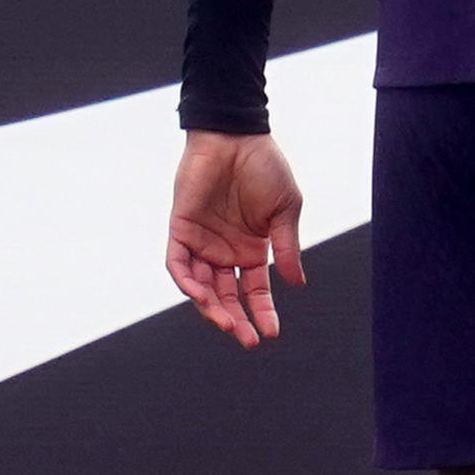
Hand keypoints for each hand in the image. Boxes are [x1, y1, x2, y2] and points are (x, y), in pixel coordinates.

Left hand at [167, 131, 306, 346]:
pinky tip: (202, 296)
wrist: (237, 136)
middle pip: (226, 296)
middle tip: (246, 339)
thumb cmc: (264, 167)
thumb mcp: (285, 211)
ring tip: (227, 323)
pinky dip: (187, 282)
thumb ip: (286, 247)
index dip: (263, 312)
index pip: (254, 291)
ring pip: (201, 286)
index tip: (272, 333)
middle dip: (236, 320)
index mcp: (251, 249)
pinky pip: (178, 263)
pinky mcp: (181, 228)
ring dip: (212, 308)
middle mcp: (225, 250)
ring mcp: (202, 242)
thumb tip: (296, 283)